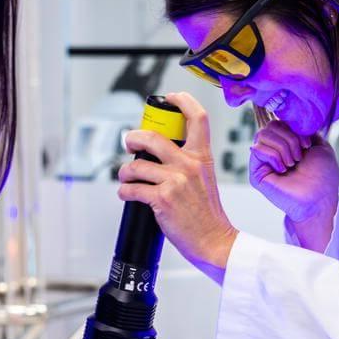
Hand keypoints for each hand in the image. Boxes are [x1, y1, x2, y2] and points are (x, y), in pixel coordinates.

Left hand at [118, 92, 237, 283]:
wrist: (214, 241)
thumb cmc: (206, 214)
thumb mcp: (205, 178)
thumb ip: (188, 162)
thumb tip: (160, 153)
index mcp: (202, 156)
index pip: (197, 118)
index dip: (182, 101)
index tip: (170, 98)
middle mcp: (189, 164)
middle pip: (152, 136)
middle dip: (132, 137)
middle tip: (128, 142)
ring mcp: (175, 181)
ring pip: (136, 165)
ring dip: (124, 172)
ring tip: (126, 178)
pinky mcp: (162, 199)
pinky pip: (132, 188)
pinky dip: (124, 191)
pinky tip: (127, 194)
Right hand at [249, 120, 338, 222]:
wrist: (319, 197)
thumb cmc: (322, 176)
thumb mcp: (319, 144)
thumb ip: (303, 130)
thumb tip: (286, 121)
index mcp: (286, 143)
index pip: (279, 121)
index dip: (293, 128)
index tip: (307, 144)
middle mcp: (273, 150)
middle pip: (270, 125)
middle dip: (289, 138)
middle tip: (299, 156)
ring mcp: (264, 161)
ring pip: (262, 134)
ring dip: (283, 148)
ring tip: (292, 164)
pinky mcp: (256, 173)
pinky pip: (257, 150)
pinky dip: (274, 157)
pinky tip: (282, 170)